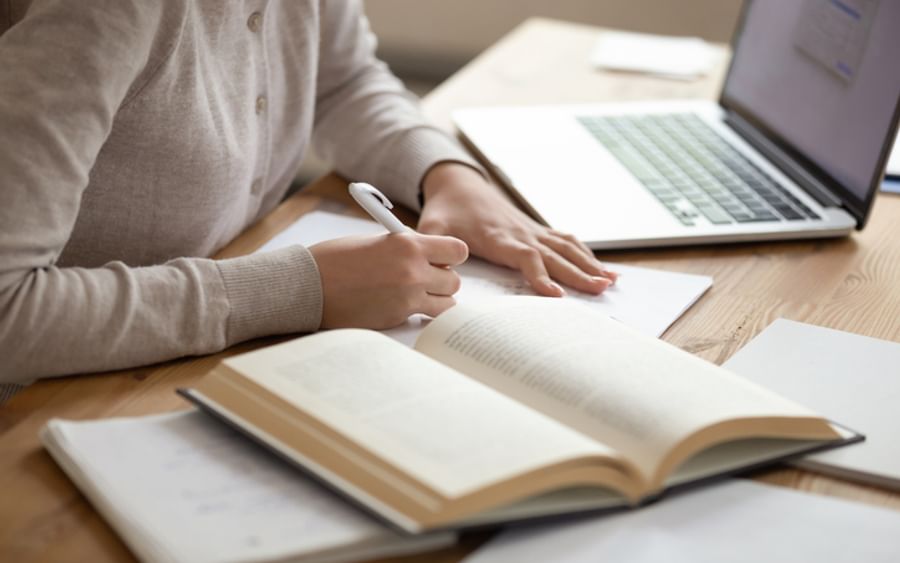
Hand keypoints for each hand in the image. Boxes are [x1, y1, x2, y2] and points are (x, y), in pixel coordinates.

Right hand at [309, 232, 467, 328]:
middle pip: (455, 280)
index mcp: (408, 244)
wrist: (309, 285)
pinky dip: (421, 314)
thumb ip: (405, 248)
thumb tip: (428, 255)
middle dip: (443, 280)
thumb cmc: (336, 260)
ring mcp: (408, 298)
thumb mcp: (376, 242)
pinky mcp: (397, 318)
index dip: (452, 255)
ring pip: (448, 303)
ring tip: (417, 295)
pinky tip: (404, 306)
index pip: (458, 250)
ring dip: (437, 299)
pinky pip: (425, 317)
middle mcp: (413, 271)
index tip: (442, 258)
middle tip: (426, 278)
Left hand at [418, 162, 616, 296]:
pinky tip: (601, 268)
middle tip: (600, 289)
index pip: (524, 256)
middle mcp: (520, 233)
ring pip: (566, 247)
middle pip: (554, 255)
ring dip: (589, 264)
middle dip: (578, 273)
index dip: (540, 275)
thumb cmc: (445, 210)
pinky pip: (565, 240)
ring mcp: (531, 230)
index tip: (555, 295)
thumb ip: (434, 248)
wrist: (457, 184)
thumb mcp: (431, 228)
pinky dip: (585, 254)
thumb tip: (439, 271)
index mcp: (497, 237)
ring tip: (610, 282)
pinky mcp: (535, 229)